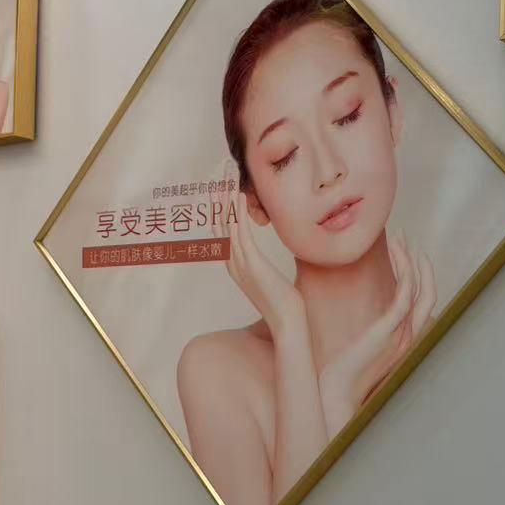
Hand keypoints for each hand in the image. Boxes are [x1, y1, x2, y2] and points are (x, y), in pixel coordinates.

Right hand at [224, 195, 306, 340]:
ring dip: (226, 203)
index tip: (220, 193)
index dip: (219, 213)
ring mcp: (241, 264)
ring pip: (229, 227)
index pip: (222, 235)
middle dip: (218, 203)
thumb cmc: (283, 304)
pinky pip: (243, 233)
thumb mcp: (269, 283)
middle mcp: (233, 264)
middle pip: (220, 228)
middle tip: (216, 181)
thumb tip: (269, 269)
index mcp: (236, 268)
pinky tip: (240, 198)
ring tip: (225, 182)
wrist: (287, 323)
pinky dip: (239, 214)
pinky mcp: (253, 264)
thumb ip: (264, 273)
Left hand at [319, 233, 436, 435]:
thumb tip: (346, 312)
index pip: (421, 303)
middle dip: (419, 262)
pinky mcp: (390, 330)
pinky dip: (405, 268)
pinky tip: (395, 252)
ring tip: (399, 237)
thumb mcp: (356, 348)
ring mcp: (403, 334)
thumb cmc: (338, 375)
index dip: (419, 276)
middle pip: (428, 292)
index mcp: (403, 340)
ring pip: (420, 288)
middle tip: (405, 237)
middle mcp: (409, 336)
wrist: (334, 396)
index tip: (406, 254)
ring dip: (411, 259)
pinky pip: (405, 293)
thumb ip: (362, 331)